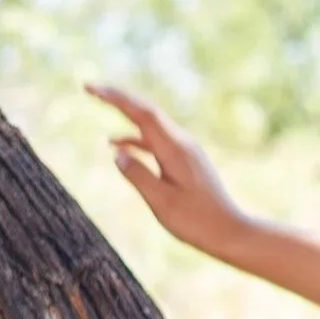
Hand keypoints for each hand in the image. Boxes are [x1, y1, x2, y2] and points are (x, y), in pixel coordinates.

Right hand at [89, 84, 251, 259]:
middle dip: (118, 97)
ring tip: (100, 103)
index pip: (142, 113)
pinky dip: (136, 139)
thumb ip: (137, 176)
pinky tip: (117, 145)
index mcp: (175, 149)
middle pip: (146, 111)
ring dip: (125, 114)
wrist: (231, 231)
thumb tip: (116, 153)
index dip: (115, 98)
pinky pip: (156, 141)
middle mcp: (182, 144)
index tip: (90, 88)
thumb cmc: (197, 221)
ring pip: (151, 124)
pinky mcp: (186, 161)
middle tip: (89, 87)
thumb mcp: (162, 202)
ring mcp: (185, 151)